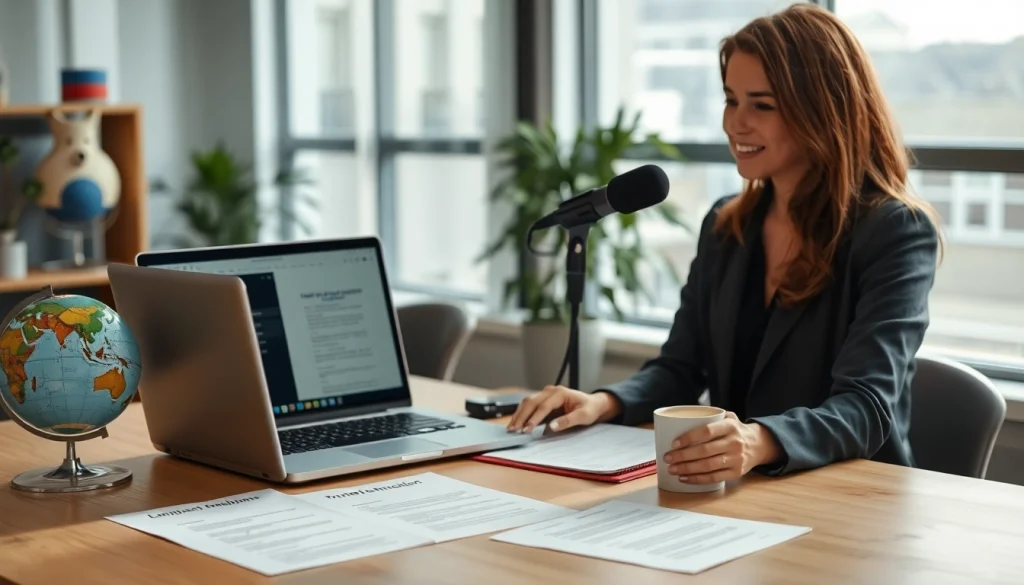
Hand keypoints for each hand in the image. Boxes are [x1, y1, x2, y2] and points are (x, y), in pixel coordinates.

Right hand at [506, 386, 620, 433]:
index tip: (526, 430)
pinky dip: (522, 413)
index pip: (543, 406)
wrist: (593, 403)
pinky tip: (516, 422)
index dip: (534, 419)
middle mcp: (550, 391)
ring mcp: (546, 394)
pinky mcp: (543, 399)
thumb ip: (568, 421)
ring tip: (511, 428)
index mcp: (560, 393)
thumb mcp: (584, 416)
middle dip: (521, 417)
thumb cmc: (589, 409)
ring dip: (519, 415)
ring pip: (527, 402)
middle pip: (531, 402)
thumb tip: (552, 426)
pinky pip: (529, 405)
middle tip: (513, 430)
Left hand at [662, 412, 780, 483]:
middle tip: (667, 458)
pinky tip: (684, 478)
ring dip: (687, 469)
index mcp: (730, 426)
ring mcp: (736, 459)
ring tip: (672, 469)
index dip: (689, 438)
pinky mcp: (736, 473)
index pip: (707, 432)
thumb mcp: (728, 417)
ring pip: (708, 466)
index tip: (673, 443)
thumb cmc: (736, 430)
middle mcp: (734, 443)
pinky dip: (697, 479)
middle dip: (683, 456)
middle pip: (704, 451)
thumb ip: (711, 416)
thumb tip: (682, 419)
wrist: (759, 445)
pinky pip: (714, 478)